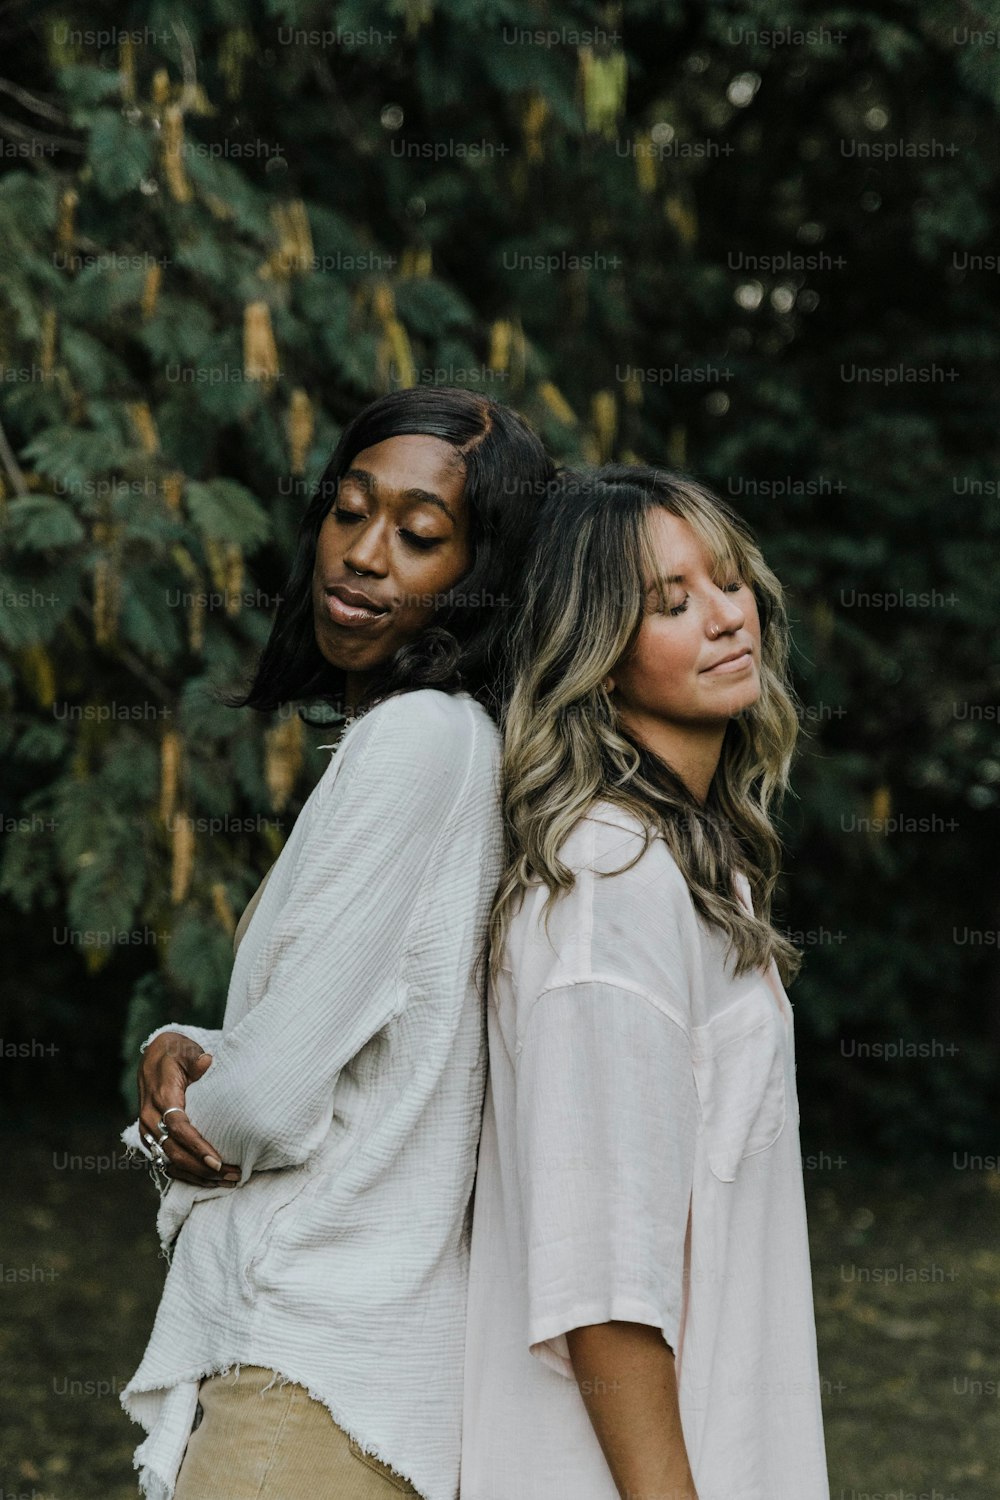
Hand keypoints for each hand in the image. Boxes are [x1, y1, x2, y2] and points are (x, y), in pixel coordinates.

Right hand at [137, 1031, 240, 1186]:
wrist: (153, 1058)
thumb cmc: (175, 1054)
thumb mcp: (185, 1051)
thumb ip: (196, 1059)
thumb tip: (207, 1062)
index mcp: (161, 1097)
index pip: (178, 1128)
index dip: (197, 1146)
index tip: (218, 1161)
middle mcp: (150, 1118)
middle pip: (174, 1152)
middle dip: (202, 1168)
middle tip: (232, 1175)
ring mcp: (149, 1131)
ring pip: (170, 1162)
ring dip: (198, 1176)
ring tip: (227, 1181)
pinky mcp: (152, 1139)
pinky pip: (167, 1163)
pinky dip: (187, 1175)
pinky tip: (209, 1181)